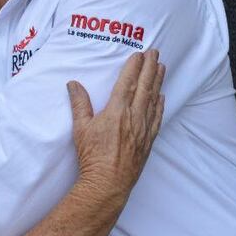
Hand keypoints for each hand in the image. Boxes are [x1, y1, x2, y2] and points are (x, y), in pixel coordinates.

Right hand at [69, 50, 164, 193]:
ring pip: (153, 100)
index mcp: (117, 110)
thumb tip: (73, 84)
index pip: (127, 82)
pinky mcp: (148, 140)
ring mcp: (144, 128)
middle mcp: (134, 116)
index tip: (139, 54)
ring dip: (158, 82)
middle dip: (150, 68)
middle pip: (144, 86)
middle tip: (155, 52)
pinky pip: (157, 118)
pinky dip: (160, 105)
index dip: (134, 66)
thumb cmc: (92, 156)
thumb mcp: (81, 128)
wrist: (108, 182)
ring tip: (162, 67)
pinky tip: (161, 97)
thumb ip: (79, 103)